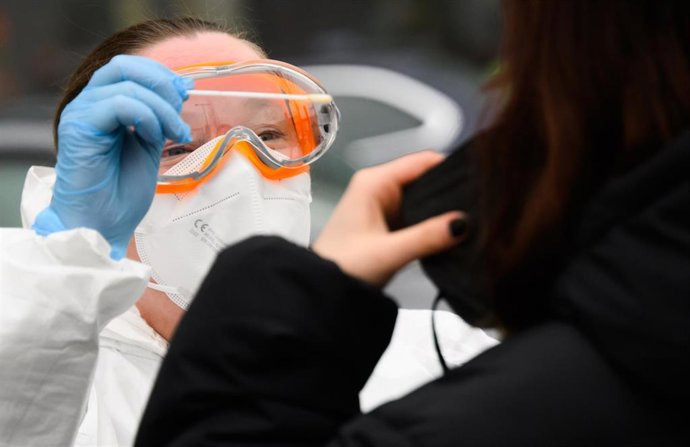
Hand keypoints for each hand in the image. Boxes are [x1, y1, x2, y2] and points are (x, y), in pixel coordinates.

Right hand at [33, 55, 192, 258]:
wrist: (102, 224)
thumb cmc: (121, 192)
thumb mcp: (149, 144)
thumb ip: (159, 117)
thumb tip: (180, 88)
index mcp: (103, 105)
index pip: (129, 68)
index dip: (160, 74)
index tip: (185, 94)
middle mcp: (88, 104)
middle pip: (124, 66)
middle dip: (161, 83)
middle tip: (181, 109)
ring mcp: (81, 114)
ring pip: (126, 85)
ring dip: (161, 107)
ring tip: (175, 133)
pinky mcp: (79, 127)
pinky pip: (117, 104)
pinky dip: (144, 116)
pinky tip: (153, 138)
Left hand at [312, 151, 466, 286]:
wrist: (322, 290)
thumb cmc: (340, 267)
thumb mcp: (389, 253)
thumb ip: (427, 237)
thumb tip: (461, 223)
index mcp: (373, 183)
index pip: (421, 161)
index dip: (449, 167)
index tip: (475, 182)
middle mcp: (377, 188)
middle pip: (425, 178)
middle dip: (448, 192)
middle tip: (475, 208)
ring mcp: (382, 205)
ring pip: (423, 198)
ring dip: (440, 210)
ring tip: (465, 223)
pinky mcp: (386, 224)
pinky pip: (417, 215)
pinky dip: (431, 223)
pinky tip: (445, 234)